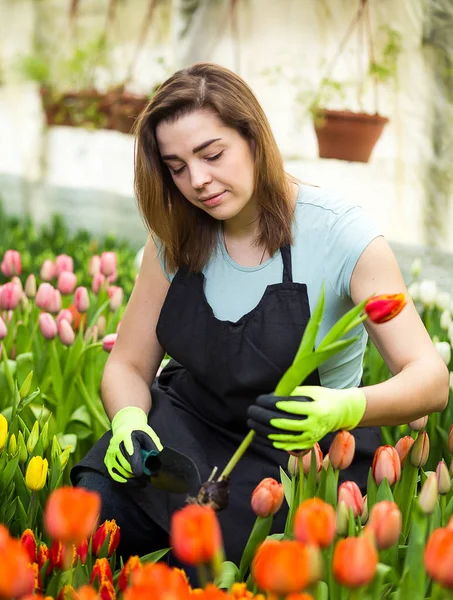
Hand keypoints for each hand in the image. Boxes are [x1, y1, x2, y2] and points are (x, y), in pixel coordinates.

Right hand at [104, 406, 162, 482]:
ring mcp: (110, 453)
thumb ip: (153, 446)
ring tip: (142, 481)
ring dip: (131, 478)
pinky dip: (123, 481)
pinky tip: (132, 482)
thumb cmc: (138, 431)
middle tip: (146, 478)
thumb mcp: (148, 434)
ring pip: (120, 471)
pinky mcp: (108, 460)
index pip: (130, 451)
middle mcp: (115, 444)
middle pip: (125, 464)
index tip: (140, 473)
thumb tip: (159, 459)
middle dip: (136, 473)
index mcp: (126, 435)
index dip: (135, 463)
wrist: (125, 426)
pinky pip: (114, 475)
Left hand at [247, 386, 365, 451]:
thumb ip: (292, 393)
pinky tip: (260, 435)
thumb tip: (271, 396)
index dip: (274, 404)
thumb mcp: (311, 390)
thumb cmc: (323, 397)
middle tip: (252, 411)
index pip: (292, 408)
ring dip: (265, 431)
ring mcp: (312, 437)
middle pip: (285, 424)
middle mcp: (315, 426)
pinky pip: (287, 445)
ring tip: (252, 423)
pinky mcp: (308, 444)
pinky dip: (272, 441)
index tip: (261, 400)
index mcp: (318, 410)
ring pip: (284, 437)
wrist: (340, 412)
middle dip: (265, 418)